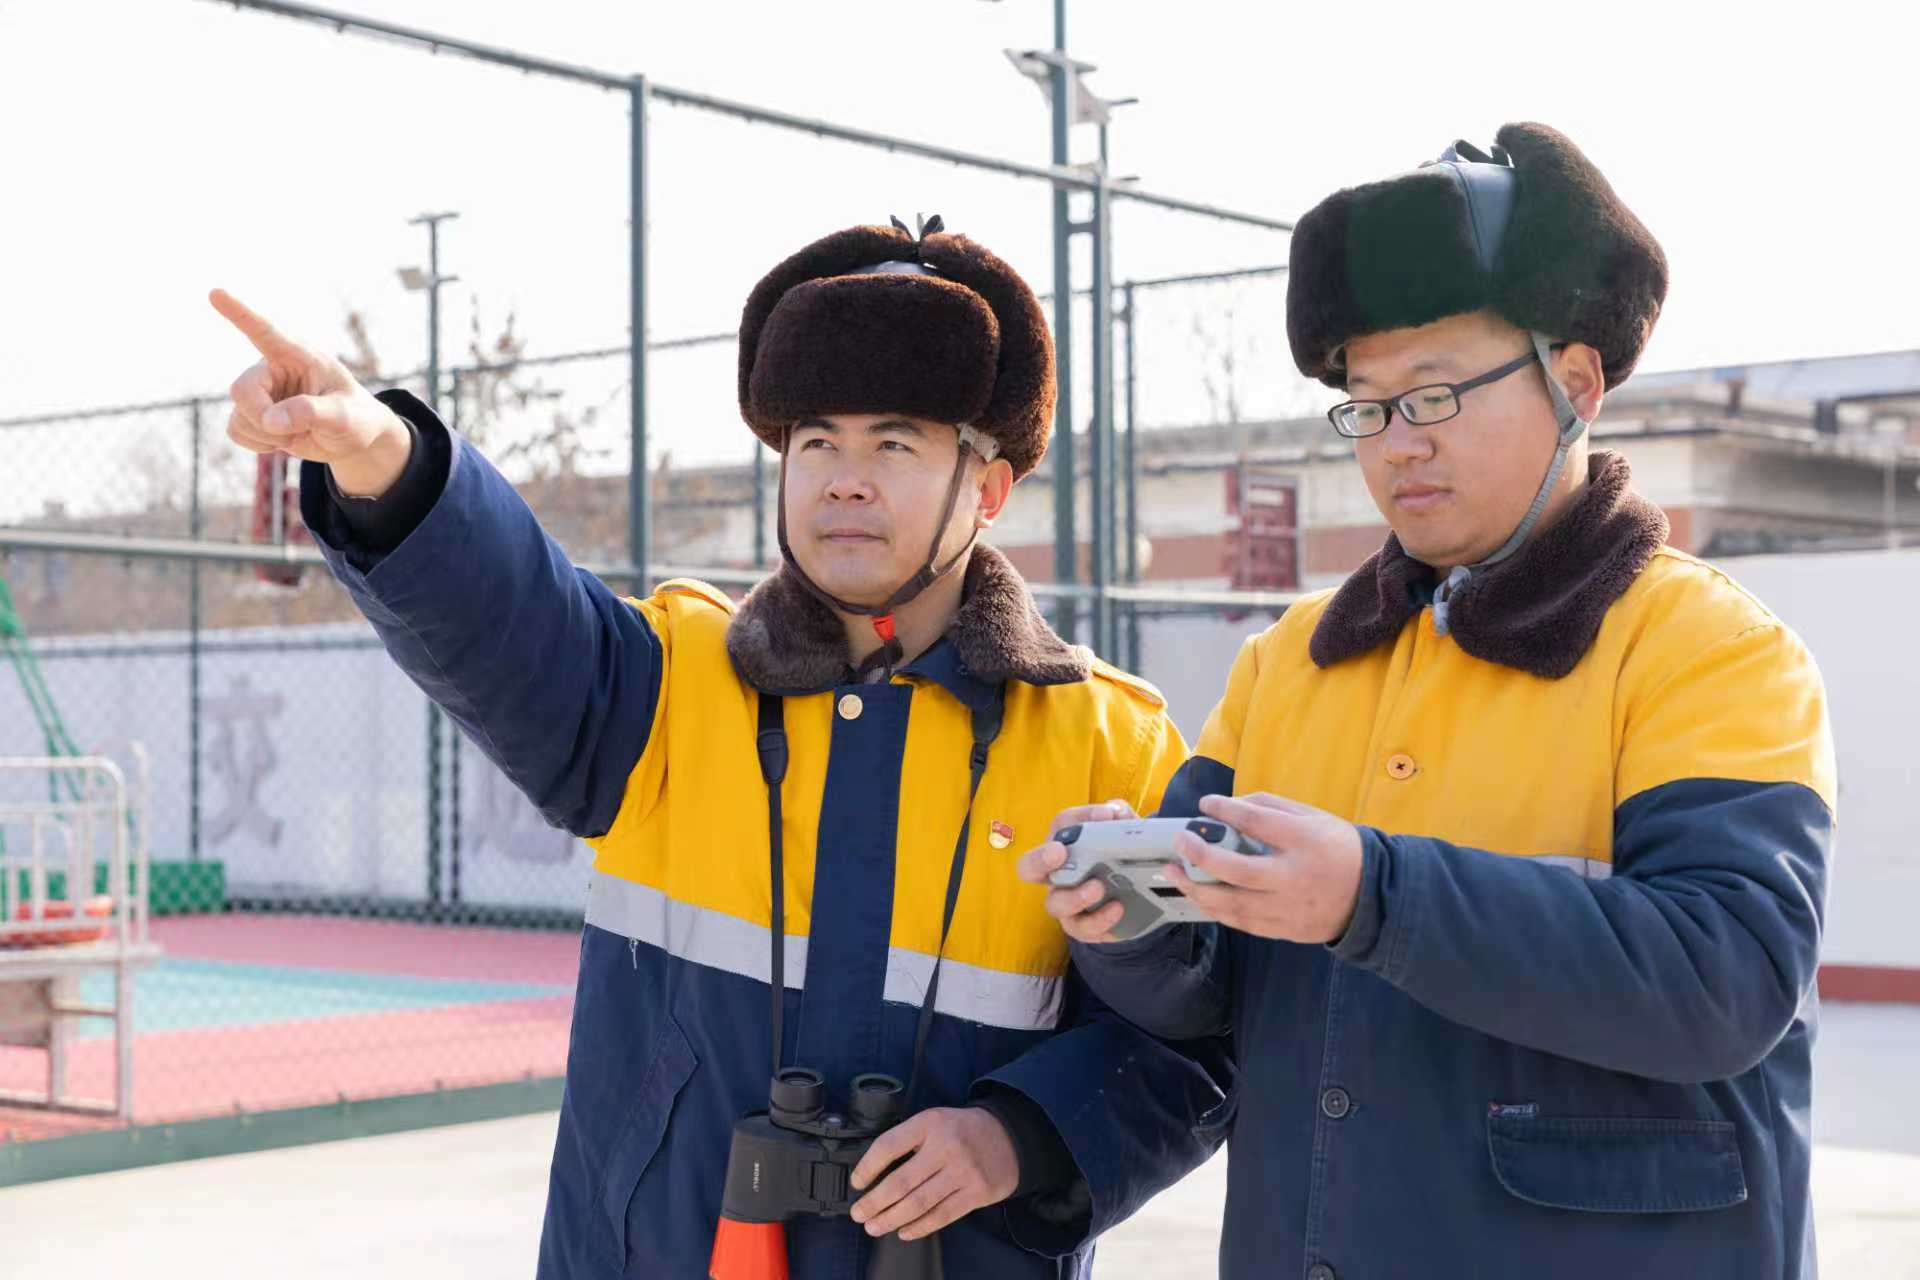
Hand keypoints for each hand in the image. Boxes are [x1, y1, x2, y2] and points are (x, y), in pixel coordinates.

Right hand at [208, 288, 411, 495]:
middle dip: (262, 417)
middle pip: (242, 390)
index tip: (216, 293)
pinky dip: (257, 444)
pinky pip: (235, 431)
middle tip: (290, 432)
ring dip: (265, 435)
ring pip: (238, 415)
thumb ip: (312, 412)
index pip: (265, 331)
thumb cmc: (356, 416)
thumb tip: (271, 420)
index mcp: (299, 355)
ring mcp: (261, 391)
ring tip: (297, 432)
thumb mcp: (345, 415)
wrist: (353, 437)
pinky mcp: (253, 413)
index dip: (239, 313)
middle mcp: (274, 368)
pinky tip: (280, 440)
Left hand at [847, 1107, 1019, 1241]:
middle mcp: (947, 1146)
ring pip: (919, 1203)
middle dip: (874, 1202)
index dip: (868, 1167)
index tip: (857, 1182)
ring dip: (891, 1219)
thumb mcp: (935, 1121)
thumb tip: (874, 1172)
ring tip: (874, 1226)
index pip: (889, 1145)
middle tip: (859, 1214)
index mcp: (930, 1123)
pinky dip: (919, 1227)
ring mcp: (964, 1171)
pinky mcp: (977, 1193)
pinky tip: (903, 1231)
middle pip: (901, 1182)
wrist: (1010, 1136)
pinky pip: (942, 1215)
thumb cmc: (963, 1131)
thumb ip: (909, 1140)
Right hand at [1013, 799, 1137, 943]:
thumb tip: (1114, 812)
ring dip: (1073, 896)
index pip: (1061, 824)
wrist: (1141, 897)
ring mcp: (1065, 902)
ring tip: (1098, 887)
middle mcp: (1056, 873)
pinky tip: (1117, 908)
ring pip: (1054, 903)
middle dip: (1039, 859)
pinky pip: (1080, 927)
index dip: (1081, 817)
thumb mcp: (1126, 834)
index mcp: (1065, 844)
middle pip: (1028, 867)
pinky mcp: (1081, 926)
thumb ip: (1121, 817)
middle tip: (1059, 852)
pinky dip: (1098, 919)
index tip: (1106, 815)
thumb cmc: (1122, 858)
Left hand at [1164, 793, 1364, 942]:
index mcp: (1305, 841)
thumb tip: (1230, 805)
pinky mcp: (1286, 930)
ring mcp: (1289, 908)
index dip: (1225, 810)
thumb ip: (1272, 807)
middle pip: (1237, 869)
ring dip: (1197, 889)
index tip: (1205, 804)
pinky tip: (1200, 895)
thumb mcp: (1314, 817)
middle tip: (1179, 841)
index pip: (1256, 821)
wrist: (1373, 896)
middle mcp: (1295, 876)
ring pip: (1233, 904)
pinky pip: (1242, 923)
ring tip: (1175, 873)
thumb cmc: (1338, 849)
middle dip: (1200, 854)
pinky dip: (1216, 909)